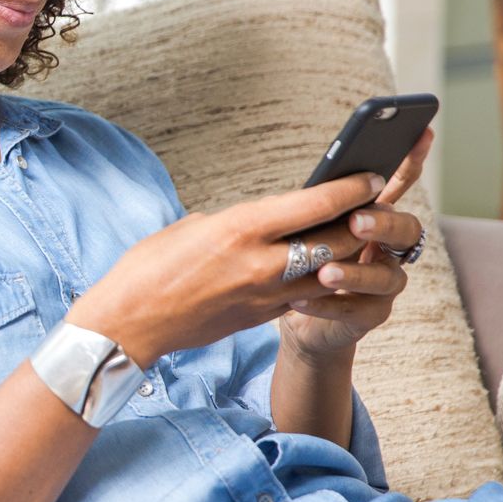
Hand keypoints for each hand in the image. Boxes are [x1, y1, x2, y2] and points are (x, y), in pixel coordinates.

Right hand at [67, 169, 387, 367]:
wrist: (128, 325)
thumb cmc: (147, 269)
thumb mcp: (192, 228)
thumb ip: (236, 222)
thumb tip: (262, 221)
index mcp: (240, 228)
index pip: (315, 204)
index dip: (350, 188)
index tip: (371, 176)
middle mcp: (261, 263)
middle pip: (336, 239)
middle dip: (360, 221)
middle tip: (374, 206)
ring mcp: (265, 295)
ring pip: (331, 272)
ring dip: (349, 255)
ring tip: (359, 237)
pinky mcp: (262, 317)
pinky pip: (308, 296)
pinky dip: (322, 279)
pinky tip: (327, 268)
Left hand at [279, 128, 433, 362]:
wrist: (301, 315)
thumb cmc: (304, 261)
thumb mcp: (307, 226)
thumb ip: (321, 206)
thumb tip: (321, 180)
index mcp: (376, 218)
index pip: (399, 185)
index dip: (412, 160)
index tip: (421, 133)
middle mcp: (390, 248)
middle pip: (405, 230)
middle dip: (383, 224)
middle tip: (356, 221)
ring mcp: (386, 283)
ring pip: (385, 276)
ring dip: (354, 272)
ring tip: (323, 272)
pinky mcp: (372, 315)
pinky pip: (357, 310)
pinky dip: (328, 305)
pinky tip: (301, 299)